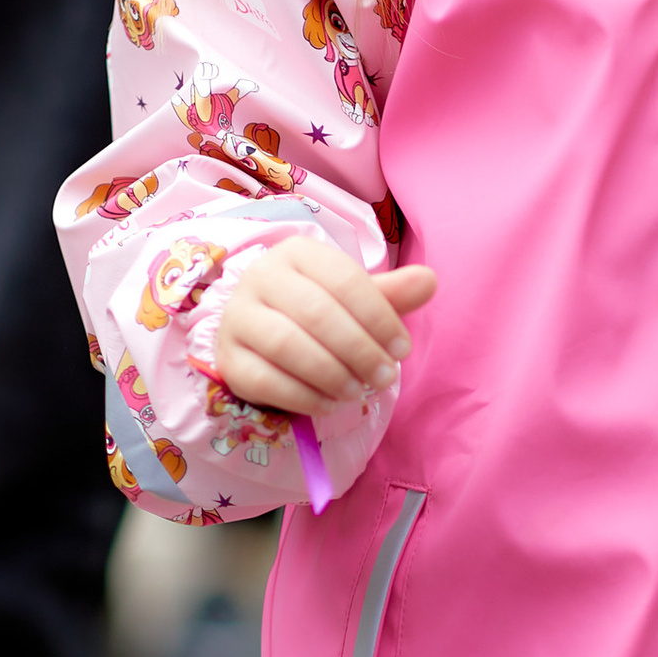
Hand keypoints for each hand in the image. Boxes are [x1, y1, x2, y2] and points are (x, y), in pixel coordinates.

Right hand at [211, 235, 436, 412]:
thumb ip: (391, 295)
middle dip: (359, 350)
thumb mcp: (355, 300)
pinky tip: (329, 404)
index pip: (344, 280)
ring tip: (356, 392)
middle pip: (317, 313)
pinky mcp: (228, 359)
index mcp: (296, 252)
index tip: (402, 349)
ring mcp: (237, 318)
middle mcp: (259, 277)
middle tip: (385, 378)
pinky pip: (266, 380)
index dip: (379, 317)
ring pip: (287, 345)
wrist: (263, 338)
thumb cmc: (318, 313)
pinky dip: (304, 397)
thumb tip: (430, 281)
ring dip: (332, 374)